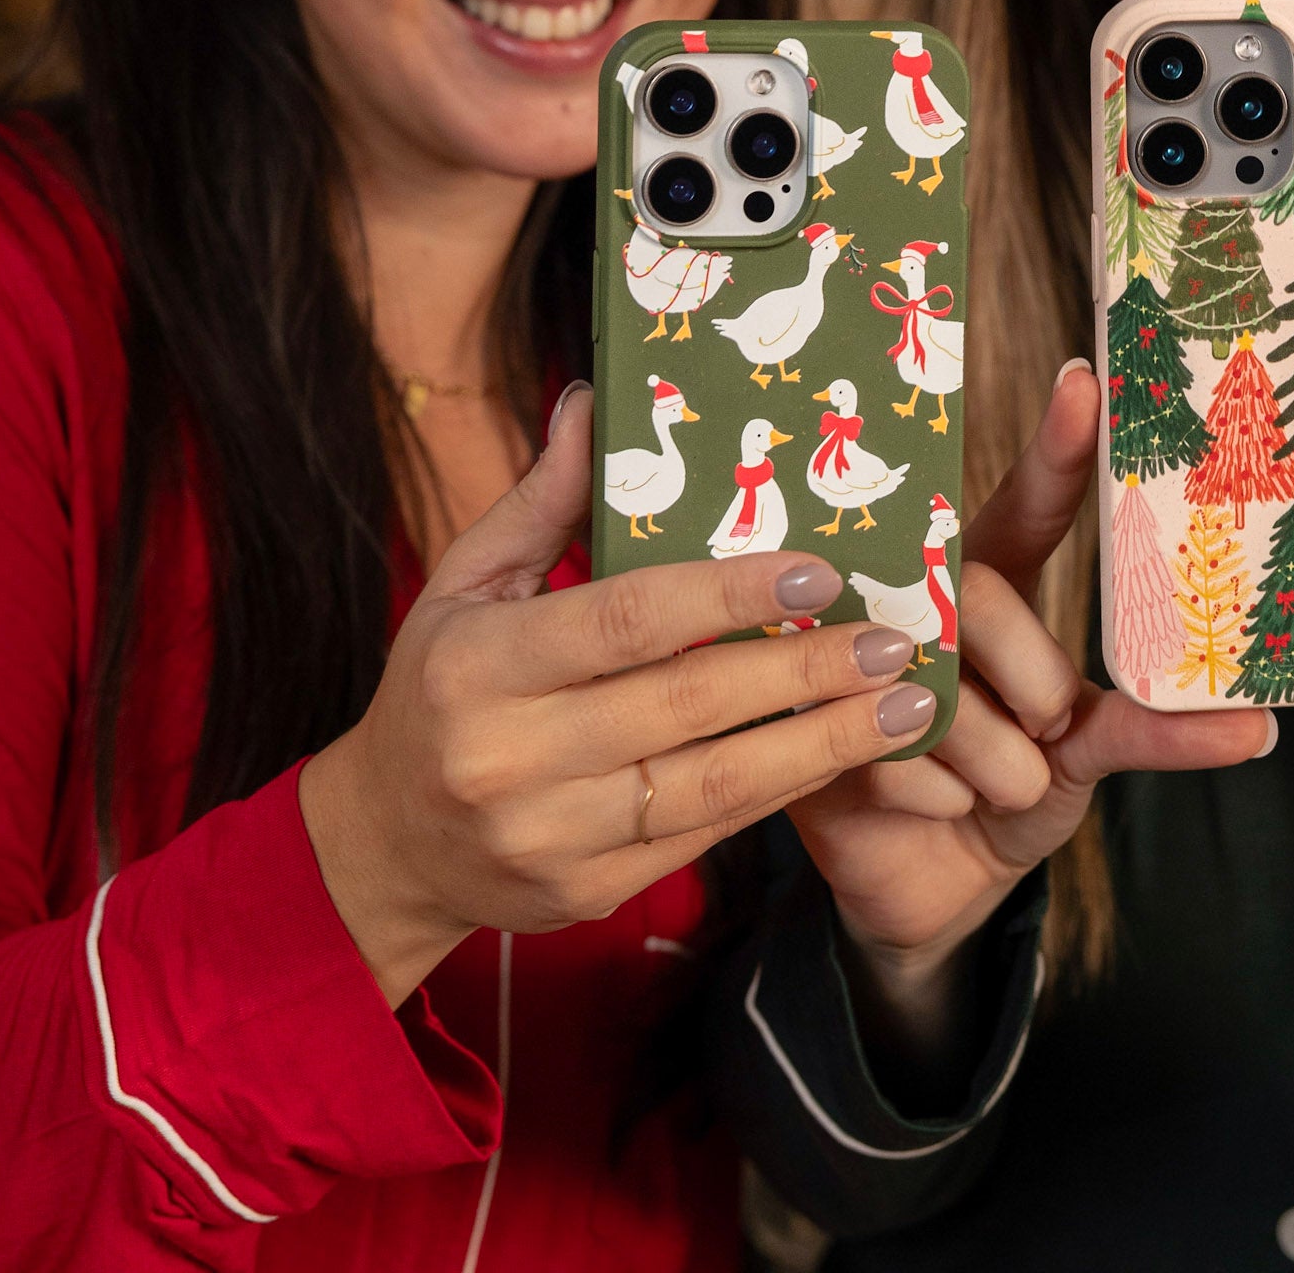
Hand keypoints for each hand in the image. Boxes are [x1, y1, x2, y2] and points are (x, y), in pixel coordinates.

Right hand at [299, 387, 938, 1006]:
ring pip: (714, 788)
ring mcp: (551, 837)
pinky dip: (782, 792)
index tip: (820, 573)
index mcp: (477, 665)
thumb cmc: (439, 686)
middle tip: (893, 640)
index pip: (624, 620)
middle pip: (686, 707)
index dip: (728, 596)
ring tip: (906, 705)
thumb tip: (597, 400)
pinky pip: (706, 838)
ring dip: (823, 743)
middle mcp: (510, 758)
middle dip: (806, 672)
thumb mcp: (467, 582)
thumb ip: (544, 499)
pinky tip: (842, 752)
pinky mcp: (587, 892)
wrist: (387, 844)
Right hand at [788, 362, 1273, 1041]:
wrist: (936, 884)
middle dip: (1033, 680)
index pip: (1023, 506)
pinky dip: (948, 804)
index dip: (1057, 451)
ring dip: (998, 765)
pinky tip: (939, 808)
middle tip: (1051, 727)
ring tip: (999, 785)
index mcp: (985, 580)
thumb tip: (1250, 724)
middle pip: (980, 594)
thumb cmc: (1016, 783)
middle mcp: (917, 602)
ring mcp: (861, 660)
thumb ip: (1144, 723)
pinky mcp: (823, 736)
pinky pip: (903, 762)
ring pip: (945, 690)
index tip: (1086, 386)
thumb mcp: (1088, 748)